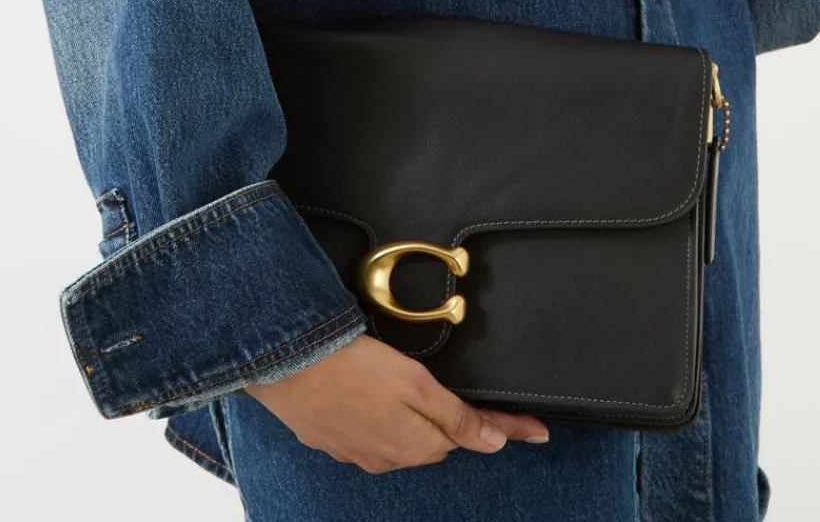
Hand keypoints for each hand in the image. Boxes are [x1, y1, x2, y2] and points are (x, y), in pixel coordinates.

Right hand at [241, 333, 549, 474]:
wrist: (282, 362)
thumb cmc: (351, 366)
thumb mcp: (416, 384)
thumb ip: (457, 416)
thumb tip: (495, 443)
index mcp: (415, 446)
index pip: (470, 437)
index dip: (503, 426)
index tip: (538, 430)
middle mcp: (387, 458)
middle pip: (432, 436)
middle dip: (441, 413)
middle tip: (437, 378)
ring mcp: (354, 451)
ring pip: (397, 433)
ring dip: (404, 412)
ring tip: (391, 375)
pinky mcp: (327, 436)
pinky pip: (364, 428)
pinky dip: (369, 410)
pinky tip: (359, 386)